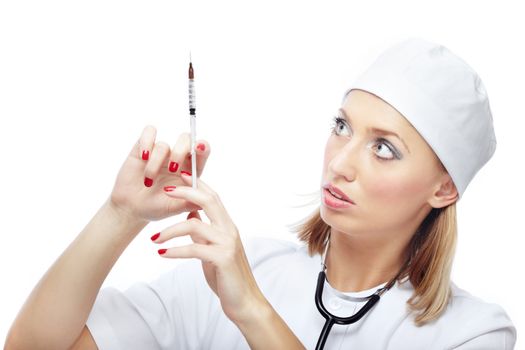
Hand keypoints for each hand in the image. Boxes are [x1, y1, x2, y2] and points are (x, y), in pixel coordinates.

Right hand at [108, 125, 210, 223]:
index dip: (203, 146)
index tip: (199, 147)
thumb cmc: (156, 207)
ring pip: (163, 145)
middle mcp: (177, 158)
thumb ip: (188, 203)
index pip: (202, 151)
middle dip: (180, 152)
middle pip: (186, 139)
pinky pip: (149, 132)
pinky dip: (146, 142)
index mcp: (190, 170)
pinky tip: (143, 157)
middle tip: (172, 169)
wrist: (132, 208)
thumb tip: (202, 201)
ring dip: (155, 164)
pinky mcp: (143, 147)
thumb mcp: (174, 208)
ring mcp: (160, 152)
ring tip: (148, 182)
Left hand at [151, 172, 265, 323]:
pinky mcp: (222, 258)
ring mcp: (227, 243)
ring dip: (170, 230)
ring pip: (194, 225)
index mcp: (227, 226)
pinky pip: (193, 249)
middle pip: (208, 200)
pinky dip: (175, 250)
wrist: (244, 301)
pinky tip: (162, 254)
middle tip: (166, 190)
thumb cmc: (227, 276)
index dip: (197, 184)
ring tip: (154, 239)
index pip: (213, 197)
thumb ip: (203, 234)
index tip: (181, 175)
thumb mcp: (212, 250)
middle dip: (186, 192)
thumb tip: (190, 217)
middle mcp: (229, 230)